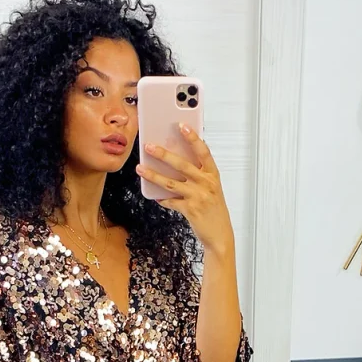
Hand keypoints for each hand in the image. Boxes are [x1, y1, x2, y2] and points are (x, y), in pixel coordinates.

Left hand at [137, 125, 233, 255]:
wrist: (220, 235)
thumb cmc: (214, 210)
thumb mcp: (211, 189)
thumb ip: (198, 175)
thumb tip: (176, 161)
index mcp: (212, 175)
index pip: (203, 151)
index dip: (193, 138)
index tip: (181, 125)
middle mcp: (206, 184)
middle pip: (182, 164)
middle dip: (163, 154)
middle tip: (149, 146)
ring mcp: (198, 197)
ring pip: (170, 183)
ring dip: (153, 175)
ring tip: (140, 168)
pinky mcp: (190, 210)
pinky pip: (170, 201)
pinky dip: (161, 198)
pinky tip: (154, 195)